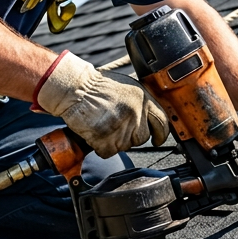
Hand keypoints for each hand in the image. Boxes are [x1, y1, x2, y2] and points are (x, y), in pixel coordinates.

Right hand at [34, 52, 168, 158]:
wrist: (75, 88)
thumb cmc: (96, 86)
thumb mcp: (126, 88)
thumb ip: (140, 103)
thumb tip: (150, 120)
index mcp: (142, 98)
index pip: (162, 121)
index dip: (161, 134)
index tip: (158, 140)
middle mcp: (135, 112)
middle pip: (141, 138)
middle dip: (130, 137)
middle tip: (115, 127)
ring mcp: (121, 125)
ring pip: (124, 146)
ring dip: (113, 141)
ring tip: (103, 125)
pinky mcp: (105, 136)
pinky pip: (108, 152)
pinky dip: (101, 147)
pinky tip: (95, 133)